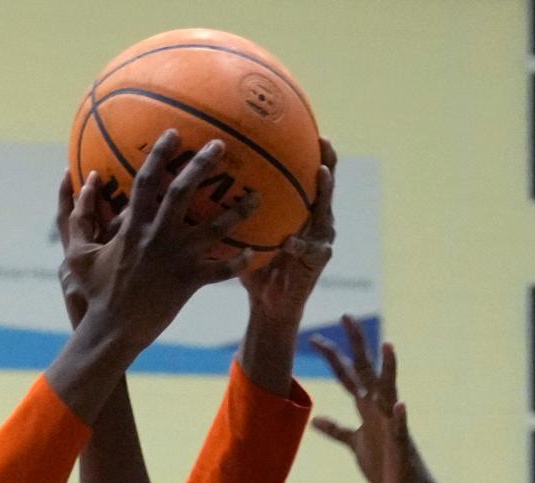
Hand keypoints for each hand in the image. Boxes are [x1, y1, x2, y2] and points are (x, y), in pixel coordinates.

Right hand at [64, 131, 257, 357]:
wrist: (112, 331)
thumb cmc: (95, 294)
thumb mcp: (77, 255)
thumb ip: (78, 217)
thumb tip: (82, 181)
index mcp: (132, 227)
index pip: (146, 181)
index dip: (160, 155)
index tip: (174, 135)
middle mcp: (158, 237)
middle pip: (183, 192)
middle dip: (201, 165)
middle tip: (220, 146)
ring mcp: (176, 259)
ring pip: (213, 229)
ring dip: (237, 211)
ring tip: (257, 197)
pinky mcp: (188, 283)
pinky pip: (220, 271)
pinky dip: (237, 263)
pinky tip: (252, 253)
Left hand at [240, 138, 335, 325]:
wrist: (271, 304)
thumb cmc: (255, 266)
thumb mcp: (245, 235)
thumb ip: (234, 214)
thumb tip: (207, 187)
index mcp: (299, 209)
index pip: (306, 174)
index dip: (308, 150)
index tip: (303, 125)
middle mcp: (315, 219)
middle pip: (325, 184)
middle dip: (327, 160)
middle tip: (323, 140)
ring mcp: (320, 238)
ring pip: (326, 211)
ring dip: (324, 192)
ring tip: (321, 175)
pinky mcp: (318, 261)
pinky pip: (311, 250)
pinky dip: (301, 245)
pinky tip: (291, 241)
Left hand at [311, 317, 442, 482]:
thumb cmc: (382, 464)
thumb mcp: (354, 443)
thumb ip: (337, 429)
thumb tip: (315, 420)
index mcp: (367, 407)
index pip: (348, 375)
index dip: (334, 357)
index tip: (316, 339)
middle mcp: (380, 408)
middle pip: (366, 370)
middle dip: (356, 344)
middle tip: (347, 316)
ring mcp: (391, 422)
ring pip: (389, 390)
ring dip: (389, 369)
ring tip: (389, 346)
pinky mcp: (400, 443)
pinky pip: (401, 427)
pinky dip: (400, 416)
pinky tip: (400, 405)